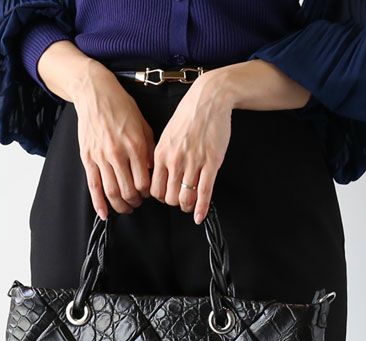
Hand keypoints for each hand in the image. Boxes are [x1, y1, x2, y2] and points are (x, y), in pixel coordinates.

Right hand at [37, 44, 154, 217]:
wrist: (95, 93)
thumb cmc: (122, 108)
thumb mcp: (144, 125)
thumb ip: (149, 150)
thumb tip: (153, 172)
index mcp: (135, 146)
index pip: (145, 182)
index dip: (148, 193)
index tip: (149, 193)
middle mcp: (118, 154)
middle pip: (129, 191)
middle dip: (135, 202)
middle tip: (138, 203)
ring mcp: (101, 157)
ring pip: (112, 192)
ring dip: (121, 206)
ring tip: (126, 207)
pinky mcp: (88, 158)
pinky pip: (93, 186)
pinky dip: (99, 204)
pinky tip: (104, 214)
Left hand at [150, 61, 311, 222]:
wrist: (209, 99)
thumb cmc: (188, 115)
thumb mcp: (167, 134)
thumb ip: (162, 155)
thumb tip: (159, 174)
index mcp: (161, 153)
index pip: (154, 188)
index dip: (160, 197)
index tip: (166, 195)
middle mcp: (175, 160)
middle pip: (168, 197)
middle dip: (174, 203)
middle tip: (180, 201)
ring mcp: (193, 162)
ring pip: (185, 197)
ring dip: (188, 206)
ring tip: (190, 206)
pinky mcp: (211, 163)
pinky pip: (204, 192)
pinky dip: (201, 208)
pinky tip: (200, 217)